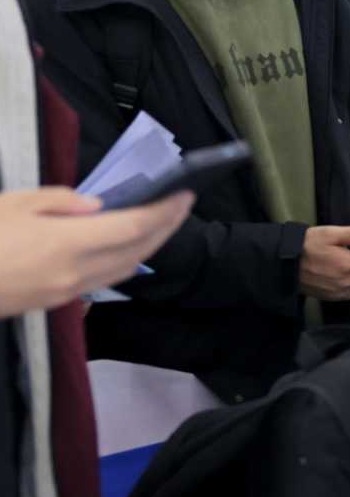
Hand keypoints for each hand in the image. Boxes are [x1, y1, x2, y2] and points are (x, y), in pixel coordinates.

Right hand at [0, 186, 193, 316]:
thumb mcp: (13, 203)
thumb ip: (61, 202)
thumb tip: (98, 207)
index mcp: (66, 244)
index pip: (133, 227)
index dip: (164, 212)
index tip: (185, 194)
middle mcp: (75, 273)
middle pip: (136, 251)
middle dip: (166, 227)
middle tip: (183, 204)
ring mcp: (65, 292)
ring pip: (123, 270)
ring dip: (149, 246)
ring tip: (163, 223)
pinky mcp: (53, 302)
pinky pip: (103, 281)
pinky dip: (125, 263)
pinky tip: (129, 249)